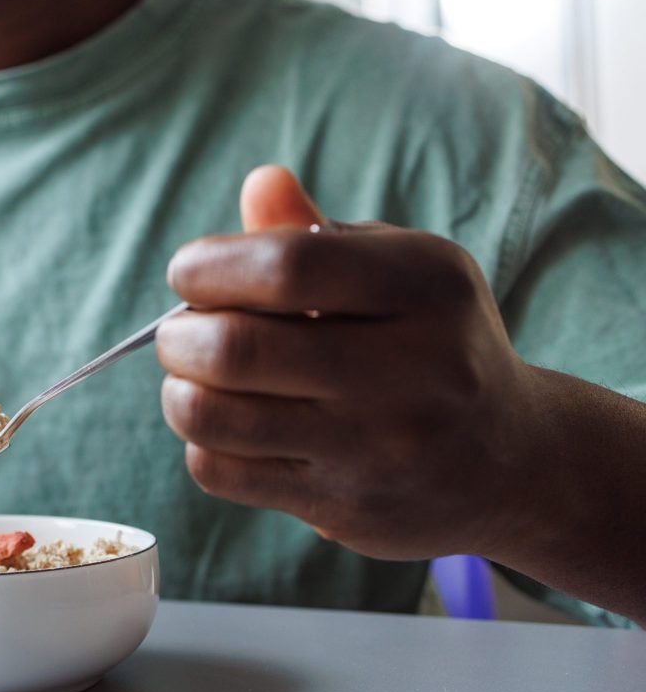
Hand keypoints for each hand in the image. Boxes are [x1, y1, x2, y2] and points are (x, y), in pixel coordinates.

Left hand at [155, 166, 544, 560]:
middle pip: (237, 348)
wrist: (513, 460)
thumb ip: (317, 233)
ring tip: (193, 375)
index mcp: (424, 288)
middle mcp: (410, 371)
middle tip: (180, 332)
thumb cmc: (430, 341)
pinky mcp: (346, 507)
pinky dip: (201, 442)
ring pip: (215, 416)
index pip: (284, 267)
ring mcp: (377, 448)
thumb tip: (260, 183)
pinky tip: (227, 425)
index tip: (189, 272)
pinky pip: (222, 471)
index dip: (209, 267)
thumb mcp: (399, 272)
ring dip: (179, 390)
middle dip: (178, 335)